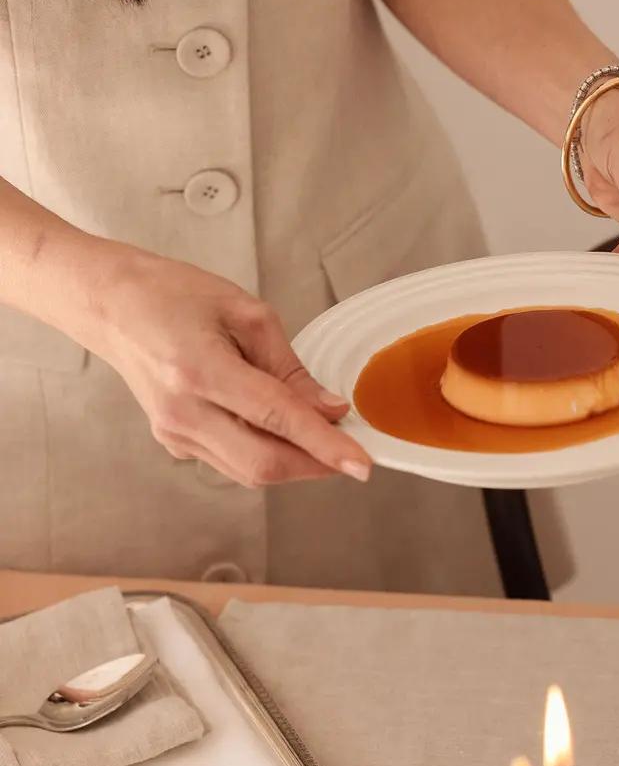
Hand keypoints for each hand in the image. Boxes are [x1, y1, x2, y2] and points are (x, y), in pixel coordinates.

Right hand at [76, 245, 370, 487]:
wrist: (110, 305)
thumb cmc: (173, 294)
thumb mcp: (244, 313)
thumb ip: (290, 367)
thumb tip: (330, 409)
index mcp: (200, 370)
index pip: (277, 419)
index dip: (325, 445)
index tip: (362, 464)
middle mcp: (183, 412)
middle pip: (264, 464)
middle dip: (316, 464)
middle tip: (349, 449)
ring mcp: (174, 433)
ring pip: (249, 471)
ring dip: (293, 462)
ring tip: (319, 437)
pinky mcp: (173, 442)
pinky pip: (231, 462)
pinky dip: (265, 453)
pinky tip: (276, 430)